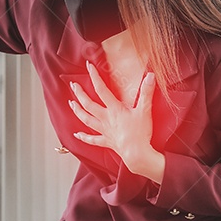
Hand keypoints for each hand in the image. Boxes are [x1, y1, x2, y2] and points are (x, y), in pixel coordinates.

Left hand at [70, 63, 163, 181]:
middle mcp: (106, 119)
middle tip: (73, 85)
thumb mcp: (145, 110)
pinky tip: (76, 134)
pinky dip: (84, 137)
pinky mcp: (107, 142)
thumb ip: (146, 92)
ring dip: (78, 111)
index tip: (88, 67)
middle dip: (80, 94)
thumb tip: (150, 75)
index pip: (102, 90)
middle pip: (89, 104)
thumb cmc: (140, 132)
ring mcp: (105, 131)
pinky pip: (93, 140)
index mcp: (114, 109)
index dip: (94, 77)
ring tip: (71, 103)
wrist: (137, 153)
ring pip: (86, 120)